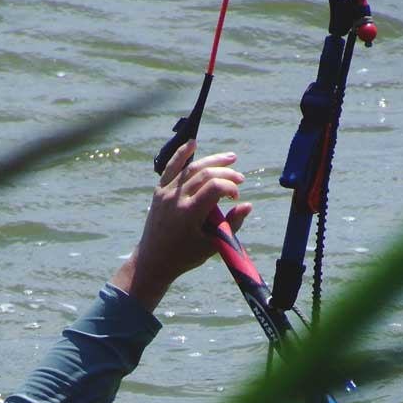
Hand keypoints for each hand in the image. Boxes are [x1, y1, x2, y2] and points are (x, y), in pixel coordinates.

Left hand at [111, 140, 251, 310]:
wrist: (154, 260)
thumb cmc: (185, 256)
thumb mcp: (212, 245)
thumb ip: (231, 225)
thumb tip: (248, 205)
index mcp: (189, 214)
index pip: (215, 187)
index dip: (230, 187)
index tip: (236, 198)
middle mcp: (176, 199)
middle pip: (205, 174)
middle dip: (226, 173)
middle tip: (241, 178)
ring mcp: (166, 193)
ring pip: (191, 168)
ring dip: (212, 161)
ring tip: (230, 158)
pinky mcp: (159, 192)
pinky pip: (171, 168)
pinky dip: (181, 154)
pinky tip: (193, 142)